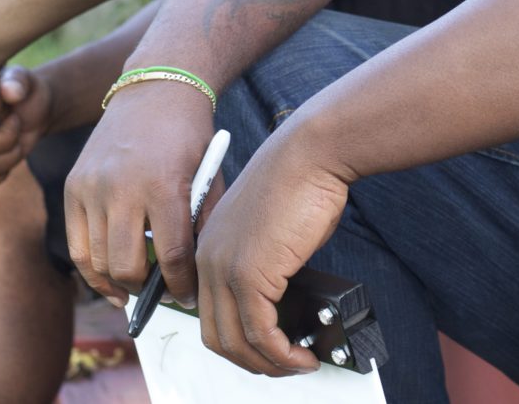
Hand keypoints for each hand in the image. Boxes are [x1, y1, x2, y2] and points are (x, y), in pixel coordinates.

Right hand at [0, 65, 54, 193]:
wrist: (29, 109)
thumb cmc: (19, 89)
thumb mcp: (21, 79)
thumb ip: (16, 82)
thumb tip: (11, 92)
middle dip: (6, 136)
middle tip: (15, 121)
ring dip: (11, 154)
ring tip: (16, 137)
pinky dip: (4, 171)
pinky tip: (9, 155)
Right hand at [63, 82, 215, 308]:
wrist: (155, 88)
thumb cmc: (189, 135)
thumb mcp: (210, 176)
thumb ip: (202, 225)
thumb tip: (194, 276)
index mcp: (163, 186)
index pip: (171, 257)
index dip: (181, 286)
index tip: (188, 297)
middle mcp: (122, 188)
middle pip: (128, 266)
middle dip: (148, 290)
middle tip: (163, 295)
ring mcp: (92, 187)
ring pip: (99, 261)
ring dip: (119, 283)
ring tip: (137, 290)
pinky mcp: (73, 185)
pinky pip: (76, 244)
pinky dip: (92, 270)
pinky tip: (110, 284)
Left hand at [193, 124, 349, 376]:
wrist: (310, 154)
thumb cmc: (299, 181)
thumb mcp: (270, 230)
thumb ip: (264, 265)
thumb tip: (280, 300)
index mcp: (209, 246)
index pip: (209, 312)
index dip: (238, 340)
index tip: (266, 349)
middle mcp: (208, 259)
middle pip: (217, 336)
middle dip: (251, 360)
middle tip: (283, 365)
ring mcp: (225, 268)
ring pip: (236, 342)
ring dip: (269, 364)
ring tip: (298, 364)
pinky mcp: (250, 274)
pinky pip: (261, 333)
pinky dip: (282, 354)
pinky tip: (302, 354)